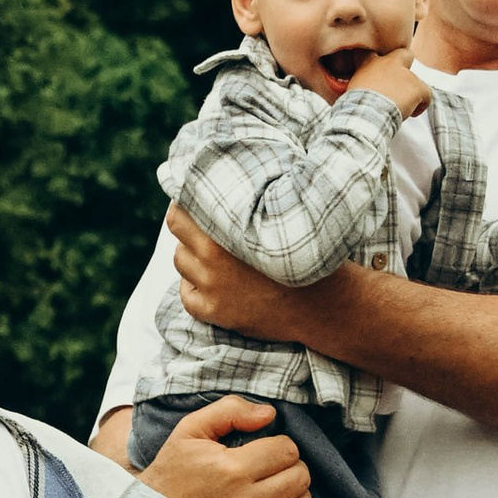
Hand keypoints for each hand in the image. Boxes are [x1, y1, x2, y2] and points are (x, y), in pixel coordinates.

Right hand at [128, 393, 317, 497]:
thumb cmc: (170, 473)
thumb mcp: (190, 430)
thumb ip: (230, 411)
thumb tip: (269, 414)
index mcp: (231, 469)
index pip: (287, 451)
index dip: (282, 446)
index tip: (270, 451)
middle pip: (298, 480)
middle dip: (293, 469)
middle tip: (279, 470)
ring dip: (301, 497)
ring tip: (288, 492)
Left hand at [168, 204, 314, 351]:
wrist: (319, 300)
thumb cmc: (303, 250)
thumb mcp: (275, 218)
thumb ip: (246, 205)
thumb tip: (226, 185)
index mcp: (226, 230)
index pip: (180, 213)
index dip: (185, 204)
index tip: (191, 202)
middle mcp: (212, 259)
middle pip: (178, 235)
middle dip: (188, 228)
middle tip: (203, 227)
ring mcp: (212, 287)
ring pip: (181, 262)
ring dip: (192, 256)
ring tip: (214, 256)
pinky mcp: (215, 312)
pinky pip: (187, 296)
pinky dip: (193, 287)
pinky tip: (209, 283)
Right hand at [341, 47, 431, 116]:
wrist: (365, 115)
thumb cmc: (353, 107)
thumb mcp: (349, 91)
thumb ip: (357, 86)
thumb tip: (356, 96)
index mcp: (369, 63)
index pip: (371, 51)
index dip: (377, 59)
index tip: (377, 73)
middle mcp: (389, 64)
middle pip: (404, 54)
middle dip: (406, 65)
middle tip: (400, 83)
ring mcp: (405, 74)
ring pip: (415, 82)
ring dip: (409, 94)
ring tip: (400, 109)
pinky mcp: (417, 87)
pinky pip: (427, 94)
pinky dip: (422, 105)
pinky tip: (411, 114)